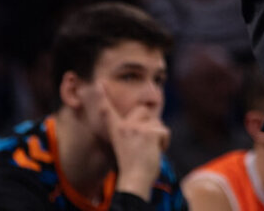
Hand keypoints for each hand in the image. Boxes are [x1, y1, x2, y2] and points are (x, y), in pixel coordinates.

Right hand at [95, 81, 169, 198]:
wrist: (134, 180)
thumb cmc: (131, 166)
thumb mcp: (124, 145)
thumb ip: (132, 132)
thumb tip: (147, 122)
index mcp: (116, 130)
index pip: (107, 111)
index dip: (102, 97)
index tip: (98, 83)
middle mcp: (125, 126)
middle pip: (144, 110)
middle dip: (149, 121)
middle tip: (144, 140)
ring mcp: (138, 128)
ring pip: (157, 123)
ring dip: (158, 136)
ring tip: (148, 150)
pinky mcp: (150, 132)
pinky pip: (165, 132)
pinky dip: (164, 142)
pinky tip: (155, 152)